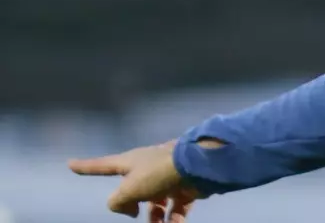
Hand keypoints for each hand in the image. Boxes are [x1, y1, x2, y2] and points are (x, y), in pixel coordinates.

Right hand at [68, 139, 201, 220]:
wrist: (198, 166)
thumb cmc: (158, 173)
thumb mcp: (128, 189)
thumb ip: (117, 202)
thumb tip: (129, 210)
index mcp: (130, 162)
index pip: (101, 166)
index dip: (85, 167)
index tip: (70, 164)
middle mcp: (147, 168)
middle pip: (132, 191)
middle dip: (133, 206)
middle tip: (134, 214)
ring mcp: (166, 178)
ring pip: (156, 204)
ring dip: (155, 220)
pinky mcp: (184, 188)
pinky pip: (176, 209)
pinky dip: (174, 219)